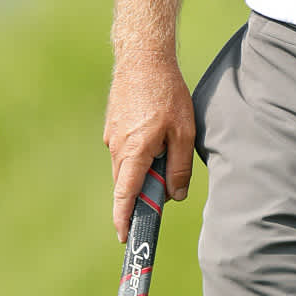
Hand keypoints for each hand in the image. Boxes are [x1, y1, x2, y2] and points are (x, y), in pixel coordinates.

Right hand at [104, 55, 196, 240]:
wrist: (143, 58)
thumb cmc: (167, 93)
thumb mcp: (184, 133)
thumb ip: (179, 167)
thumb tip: (175, 196)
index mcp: (134, 151)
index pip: (125, 195)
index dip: (124, 218)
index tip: (124, 237)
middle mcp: (117, 147)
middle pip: (126, 184)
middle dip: (141, 194)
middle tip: (161, 195)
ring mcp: (111, 136)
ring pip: (126, 166)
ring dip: (142, 171)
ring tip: (165, 153)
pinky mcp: (112, 126)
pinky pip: (124, 151)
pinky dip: (138, 155)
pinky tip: (155, 137)